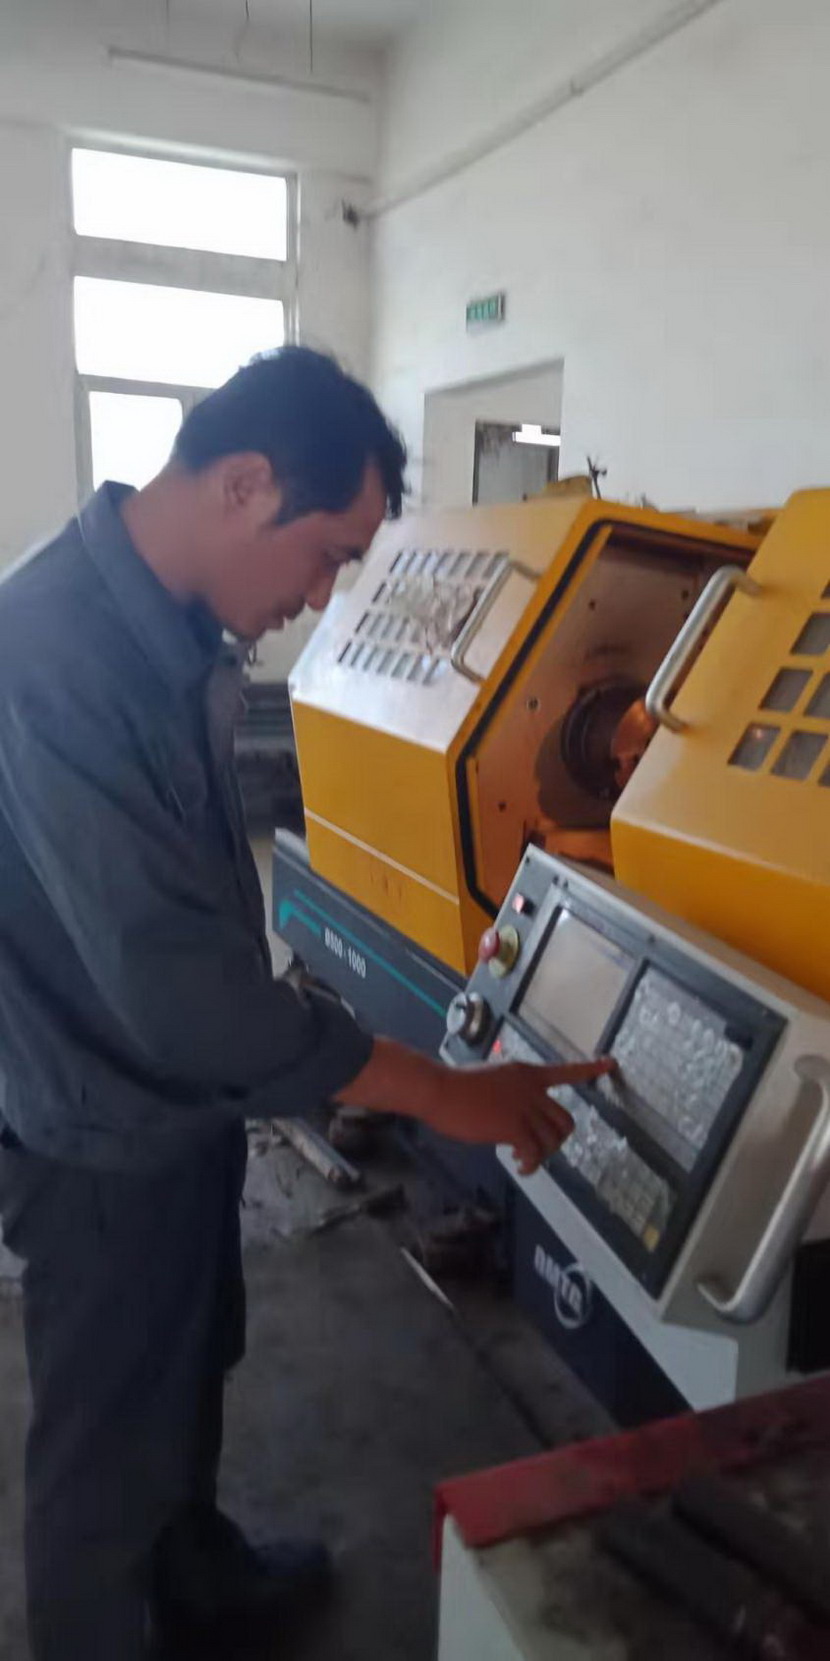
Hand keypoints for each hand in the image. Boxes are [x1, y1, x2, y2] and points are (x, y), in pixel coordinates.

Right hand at [337, 1039, 614, 1176]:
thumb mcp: (491, 1079)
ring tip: (523, 1158)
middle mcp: (532, 1089)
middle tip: (538, 1148)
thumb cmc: (456, 1086)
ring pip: (552, 1139)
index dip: (590, 1070)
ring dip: (542, 1155)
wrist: (440, 1090)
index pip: (566, 1071)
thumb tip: (512, 1115)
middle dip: (557, 1140)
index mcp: (527, 1074)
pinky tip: (519, 1165)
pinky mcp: (513, 1126)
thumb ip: (509, 1093)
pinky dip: (531, 1164)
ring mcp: (524, 1107)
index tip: (610, 1065)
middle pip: (565, 1120)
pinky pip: (534, 1152)